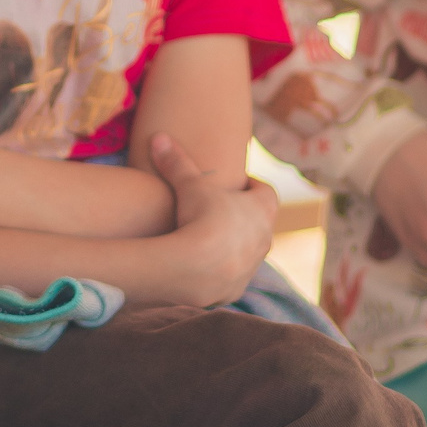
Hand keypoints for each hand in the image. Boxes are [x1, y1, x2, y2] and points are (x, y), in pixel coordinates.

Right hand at [142, 134, 277, 305]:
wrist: (197, 269)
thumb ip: (177, 162)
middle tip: (220, 209)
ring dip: (234, 245)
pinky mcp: (237, 288)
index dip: (252, 186)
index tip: (237, 182)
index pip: (266, 193)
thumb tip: (159, 138)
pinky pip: (233, 276)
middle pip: (260, 223)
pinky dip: (222, 269)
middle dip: (243, 216)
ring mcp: (252, 267)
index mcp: (262, 210)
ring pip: (249, 252)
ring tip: (209, 239)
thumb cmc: (201, 219)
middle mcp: (264, 239)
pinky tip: (201, 265)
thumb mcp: (189, 186)